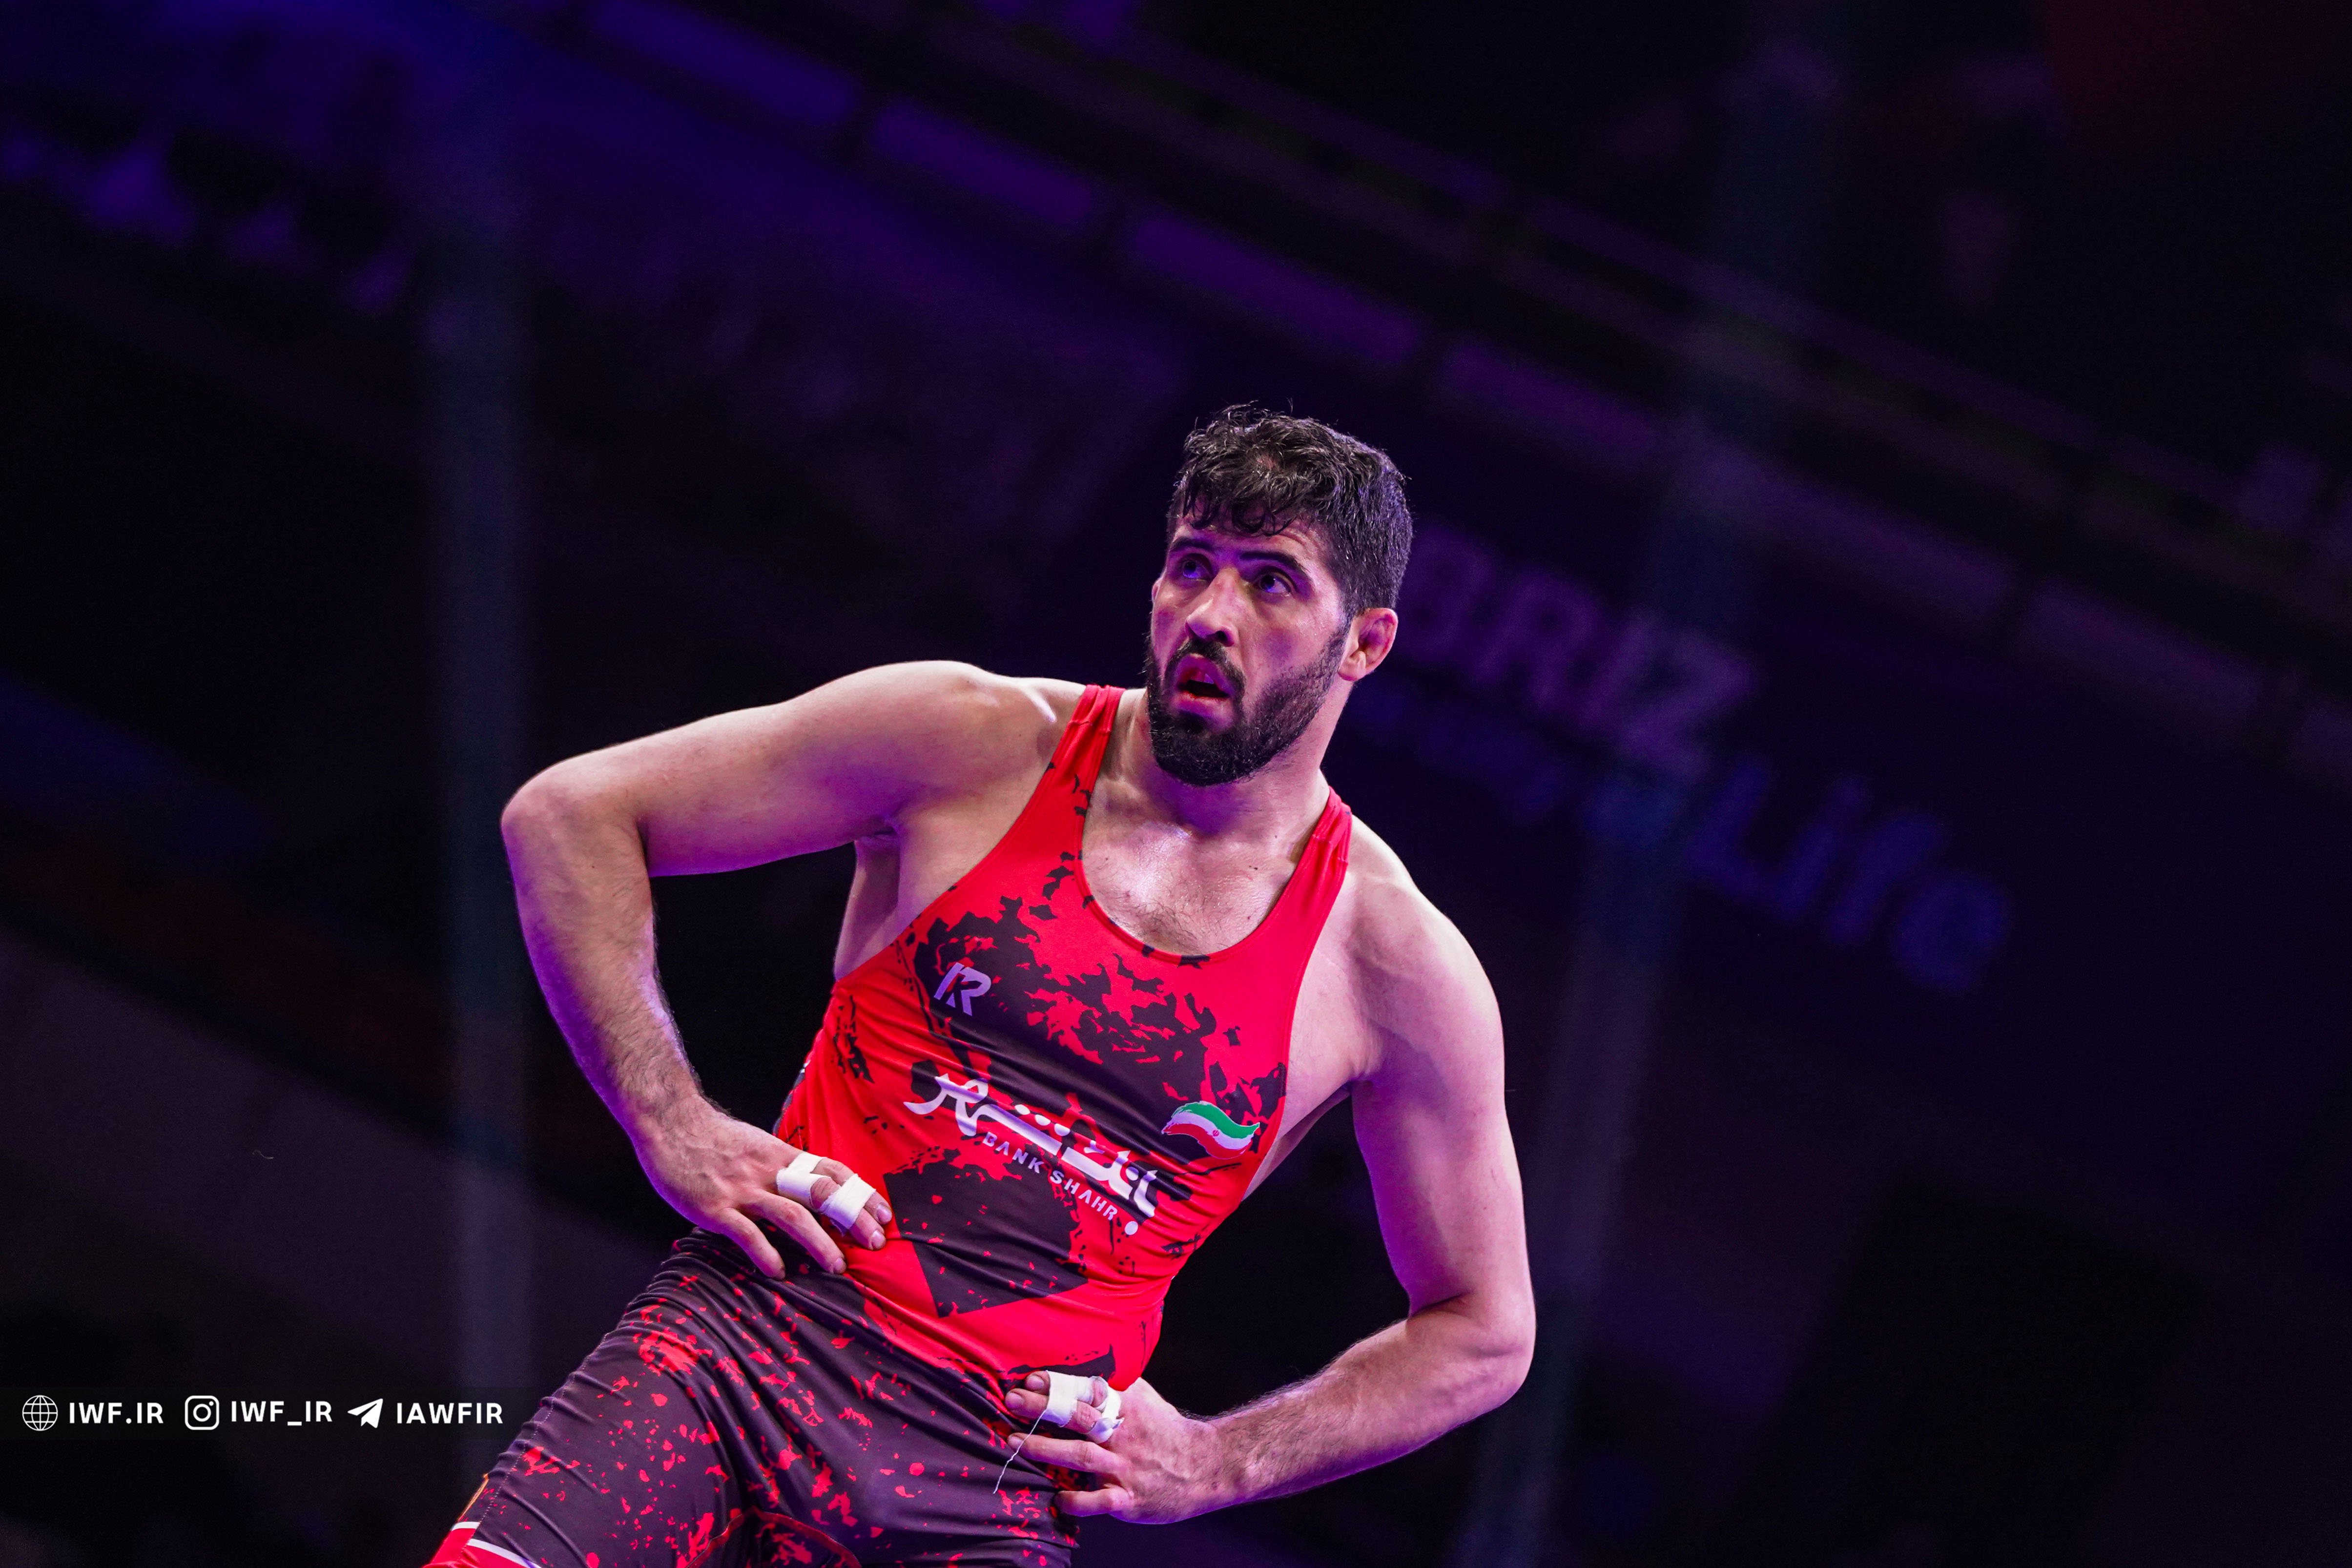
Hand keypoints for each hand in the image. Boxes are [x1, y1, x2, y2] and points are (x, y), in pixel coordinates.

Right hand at [633, 1101, 890, 1275]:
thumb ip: (782, 1166)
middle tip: (875, 1242)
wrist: (669, 1123)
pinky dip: (766, 1254)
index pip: (833, 1172)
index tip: (884, 1215)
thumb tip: (810, 1189)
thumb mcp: (757, 1145)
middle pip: (823, 1193)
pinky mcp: (714, 1208)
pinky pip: (747, 1234)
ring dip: (819, 1242)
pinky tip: (779, 1272)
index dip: (861, 1194)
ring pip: (792, 1216)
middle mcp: (769, 1170)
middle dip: (853, 1218)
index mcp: (782, 1155)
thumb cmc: (714, 1139)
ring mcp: (742, 1190)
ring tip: (837, 1265)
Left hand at [1004, 1376, 1226, 1522]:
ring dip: (1045, 1449)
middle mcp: (1124, 1434)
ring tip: (1015, 1443)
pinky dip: (1076, 1500)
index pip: (1087, 1390)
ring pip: (1081, 1455)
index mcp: (1127, 1406)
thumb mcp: (1144, 1399)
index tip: (1031, 1378)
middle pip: (1079, 1417)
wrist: (1204, 1466)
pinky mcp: (1129, 1499)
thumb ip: (1113, 1385)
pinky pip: (1098, 1501)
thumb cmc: (1165, 1430)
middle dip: (1043, 1408)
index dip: (1058, 1383)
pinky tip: (1057, 1498)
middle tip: (1012, 1400)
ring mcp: (1125, 1467)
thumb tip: (1079, 1370)